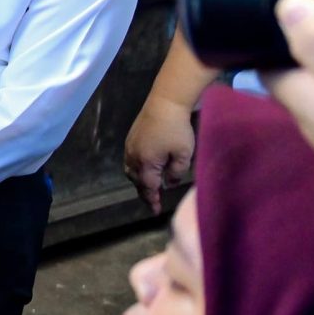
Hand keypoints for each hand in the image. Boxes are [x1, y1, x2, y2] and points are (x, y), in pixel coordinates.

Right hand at [122, 95, 197, 214]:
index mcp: (146, 163)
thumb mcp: (184, 154)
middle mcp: (133, 157)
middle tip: (153, 200)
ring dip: (138, 180)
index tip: (156, 211)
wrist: (164, 104)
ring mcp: (129, 147)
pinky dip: (136, 169)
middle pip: (136, 181)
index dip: (152, 200)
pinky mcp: (130, 138)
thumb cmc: (177, 130)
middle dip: (144, 192)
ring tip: (148, 185)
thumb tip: (169, 183)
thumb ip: (177, 172)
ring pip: (130, 171)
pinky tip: (145, 167)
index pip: (148, 187)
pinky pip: (130, 160)